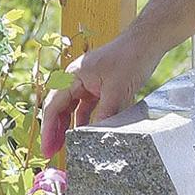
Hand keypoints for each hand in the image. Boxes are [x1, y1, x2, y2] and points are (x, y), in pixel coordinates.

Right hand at [40, 32, 159, 158]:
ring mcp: (88, 83)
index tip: (47, 149)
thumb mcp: (117, 90)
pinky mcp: (101, 86)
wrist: (147, 42)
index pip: (53, 107)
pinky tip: (87, 134)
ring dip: (70, 127)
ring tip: (68, 147)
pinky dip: (86, 120)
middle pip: (59, 108)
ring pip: (73, 109)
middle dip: (55, 130)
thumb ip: (106, 114)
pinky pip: (88, 106)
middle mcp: (76, 79)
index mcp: (73, 77)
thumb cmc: (130, 58)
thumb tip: (95, 137)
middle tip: (52, 152)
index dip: (48, 130)